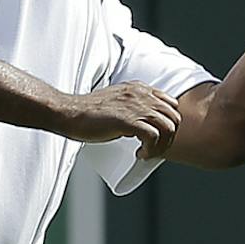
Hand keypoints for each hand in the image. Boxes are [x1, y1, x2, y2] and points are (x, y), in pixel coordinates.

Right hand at [55, 81, 180, 158]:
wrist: (70, 113)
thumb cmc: (88, 112)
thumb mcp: (117, 100)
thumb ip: (132, 105)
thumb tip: (142, 124)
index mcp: (139, 89)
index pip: (170, 103)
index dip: (168, 122)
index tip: (159, 135)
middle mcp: (141, 95)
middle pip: (174, 116)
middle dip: (169, 137)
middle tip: (155, 149)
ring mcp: (136, 107)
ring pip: (168, 127)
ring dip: (161, 145)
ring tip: (147, 153)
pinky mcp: (128, 121)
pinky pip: (153, 136)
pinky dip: (150, 149)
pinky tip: (140, 154)